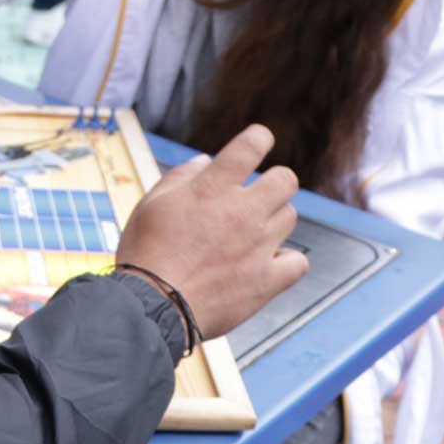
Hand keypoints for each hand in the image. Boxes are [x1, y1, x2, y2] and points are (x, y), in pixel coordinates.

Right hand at [114, 125, 307, 341]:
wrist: (152, 304)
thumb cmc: (146, 252)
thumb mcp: (151, 204)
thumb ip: (180, 177)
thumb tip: (205, 161)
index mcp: (213, 188)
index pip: (252, 145)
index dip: (259, 139)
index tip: (257, 143)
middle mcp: (242, 211)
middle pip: (285, 180)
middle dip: (274, 182)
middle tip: (256, 196)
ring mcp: (259, 246)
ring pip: (289, 217)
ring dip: (273, 219)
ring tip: (249, 234)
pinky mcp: (267, 280)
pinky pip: (298, 261)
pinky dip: (286, 260)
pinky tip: (267, 262)